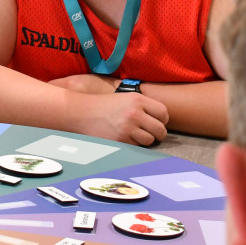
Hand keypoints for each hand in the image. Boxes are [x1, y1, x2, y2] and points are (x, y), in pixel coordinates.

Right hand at [52, 77, 169, 145]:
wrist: (81, 112)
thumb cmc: (104, 105)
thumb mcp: (125, 98)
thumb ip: (143, 106)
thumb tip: (162, 120)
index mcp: (138, 100)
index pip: (164, 113)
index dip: (162, 120)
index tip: (157, 122)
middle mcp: (135, 113)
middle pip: (160, 130)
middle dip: (158, 134)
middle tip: (150, 134)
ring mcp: (128, 127)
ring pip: (150, 140)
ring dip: (144, 140)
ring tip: (134, 135)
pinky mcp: (120, 140)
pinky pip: (136, 146)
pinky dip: (133, 144)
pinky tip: (124, 137)